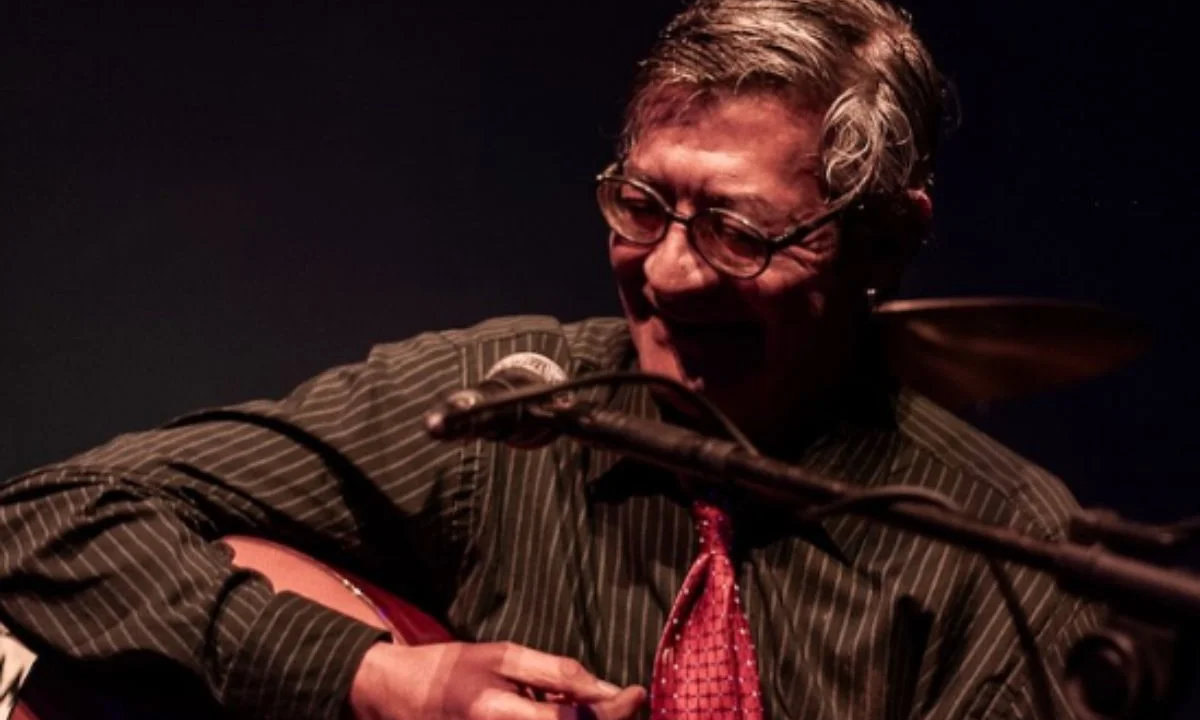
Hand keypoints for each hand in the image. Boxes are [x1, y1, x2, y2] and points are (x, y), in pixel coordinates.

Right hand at [348, 641, 646, 719]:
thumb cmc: (450, 669)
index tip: (636, 692)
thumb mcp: (503, 656)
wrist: (396, 695)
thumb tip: (606, 688)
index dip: (613, 712)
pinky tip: (566, 714)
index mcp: (497, 713)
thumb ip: (555, 673)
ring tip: (602, 708)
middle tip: (629, 702)